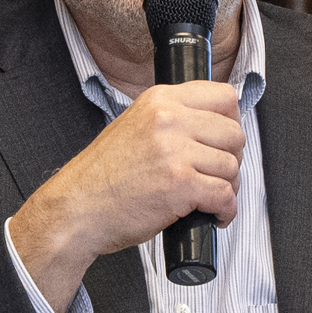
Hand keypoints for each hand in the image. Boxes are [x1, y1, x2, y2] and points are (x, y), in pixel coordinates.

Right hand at [6, 80, 244, 312]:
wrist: (77, 208)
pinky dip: (225, 211)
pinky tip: (213, 215)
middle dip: (232, 159)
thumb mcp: (135, 126)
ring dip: (228, 187)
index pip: (224, 97)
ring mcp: (175, 151)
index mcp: (160, 100)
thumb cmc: (103, 176)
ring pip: (231, 166)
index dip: (232, 122)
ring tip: (211, 198)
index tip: (224, 141)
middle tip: (217, 174)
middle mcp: (169, 119)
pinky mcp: (180, 185)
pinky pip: (225, 195)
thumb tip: (213, 126)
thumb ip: (171, 119)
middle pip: (234, 133)